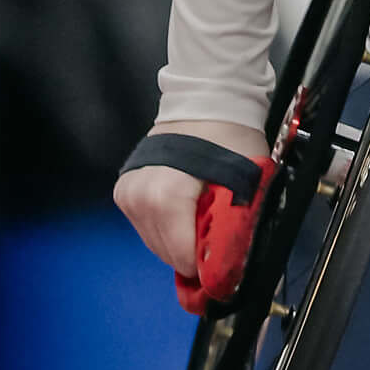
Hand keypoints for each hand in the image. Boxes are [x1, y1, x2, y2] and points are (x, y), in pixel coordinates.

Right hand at [113, 119, 266, 276]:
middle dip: (194, 255)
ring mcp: (127, 194)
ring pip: (154, 243)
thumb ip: (235, 226)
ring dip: (179, 243)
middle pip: (166, 252)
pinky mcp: (123, 192)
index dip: (207, 265)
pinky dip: (167, 230)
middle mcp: (139, 196)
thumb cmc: (230, 139)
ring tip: (202, 224)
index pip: (182, 254)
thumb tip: (230, 265)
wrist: (206, 103)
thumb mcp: (246, 182)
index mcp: (166, 195)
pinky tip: (184, 215)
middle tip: (217, 240)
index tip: (225, 265)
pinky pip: (146, 227)